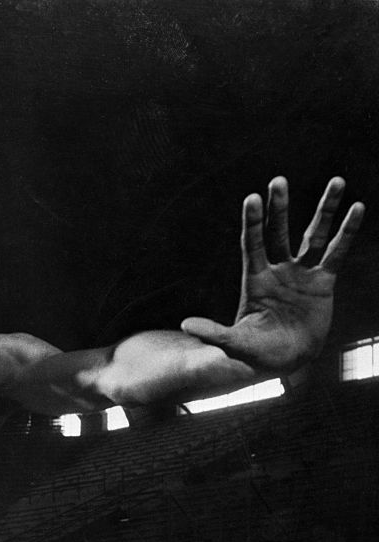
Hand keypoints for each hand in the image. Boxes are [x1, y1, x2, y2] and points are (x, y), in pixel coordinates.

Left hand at [181, 177, 364, 372]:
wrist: (285, 360)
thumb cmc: (256, 353)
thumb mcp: (234, 344)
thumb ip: (213, 333)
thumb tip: (185, 325)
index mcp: (255, 280)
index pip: (253, 244)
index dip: (254, 222)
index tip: (252, 198)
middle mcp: (277, 270)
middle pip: (278, 232)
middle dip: (279, 207)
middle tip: (278, 180)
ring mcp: (301, 273)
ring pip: (313, 234)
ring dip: (324, 209)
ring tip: (336, 180)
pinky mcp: (323, 282)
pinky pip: (337, 252)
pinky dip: (347, 231)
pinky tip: (357, 208)